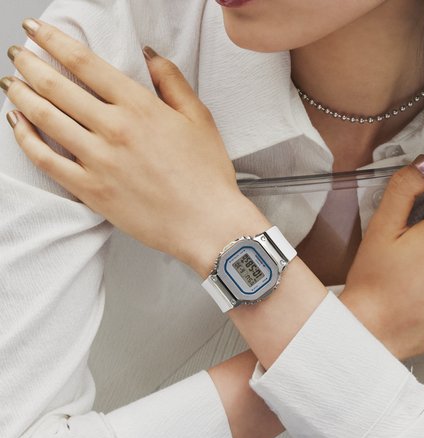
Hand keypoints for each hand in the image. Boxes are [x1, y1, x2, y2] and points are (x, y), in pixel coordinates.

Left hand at [2, 19, 267, 276]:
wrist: (207, 224)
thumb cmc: (206, 176)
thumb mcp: (199, 119)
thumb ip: (172, 82)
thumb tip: (150, 55)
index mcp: (140, 107)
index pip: (85, 63)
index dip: (54, 41)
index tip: (37, 29)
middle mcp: (114, 129)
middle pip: (57, 86)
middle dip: (29, 63)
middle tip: (16, 54)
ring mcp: (99, 161)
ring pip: (46, 119)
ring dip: (22, 95)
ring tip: (11, 84)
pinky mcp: (91, 191)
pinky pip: (47, 161)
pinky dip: (25, 139)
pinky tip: (17, 124)